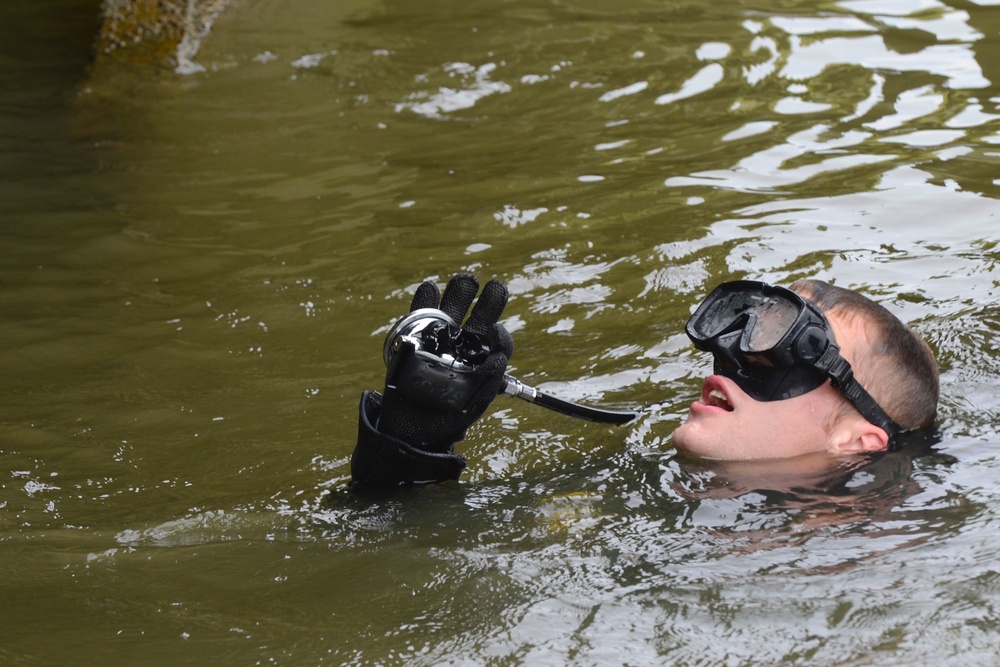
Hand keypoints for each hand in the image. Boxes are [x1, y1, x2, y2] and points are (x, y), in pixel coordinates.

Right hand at [351, 273, 513, 485]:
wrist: (408, 430)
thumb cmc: (443, 420)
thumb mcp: (470, 407)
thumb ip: (487, 384)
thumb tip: (500, 359)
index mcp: (480, 363)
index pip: (497, 343)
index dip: (500, 337)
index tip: (497, 333)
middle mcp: (462, 348)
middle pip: (479, 319)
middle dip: (489, 302)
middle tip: (497, 288)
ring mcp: (439, 340)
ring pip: (451, 311)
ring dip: (459, 294)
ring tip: (467, 281)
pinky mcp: (414, 339)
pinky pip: (420, 316)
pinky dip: (424, 301)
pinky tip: (429, 288)